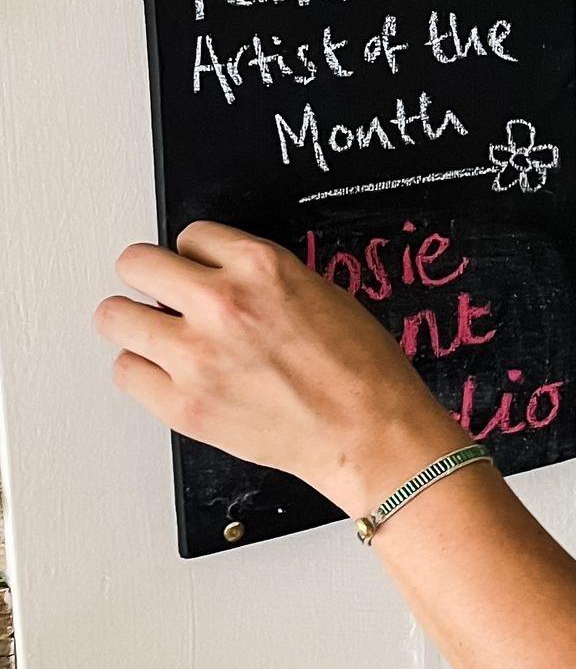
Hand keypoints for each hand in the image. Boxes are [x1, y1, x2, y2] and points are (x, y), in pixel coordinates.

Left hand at [96, 221, 471, 516]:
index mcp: (262, 266)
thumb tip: (219, 279)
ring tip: (155, 334)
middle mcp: (223, 304)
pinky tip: (169, 373)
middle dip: (146, 276)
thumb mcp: (322, 293)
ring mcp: (196, 356)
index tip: (197, 271)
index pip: (190, 236)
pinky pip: (126, 371)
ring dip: (134, 323)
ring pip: (115, 317)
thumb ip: (261, 280)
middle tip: (158, 293)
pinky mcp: (183, 404)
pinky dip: (143, 371)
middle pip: (135, 264)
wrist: (368, 432)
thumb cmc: (360, 370)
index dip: (195, 256)